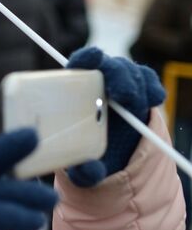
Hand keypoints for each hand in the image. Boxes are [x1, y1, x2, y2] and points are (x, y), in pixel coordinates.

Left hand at [66, 47, 165, 186]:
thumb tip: (89, 172)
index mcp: (75, 96)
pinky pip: (147, 81)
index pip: (78, 67)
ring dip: (135, 81)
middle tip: (124, 95)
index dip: (85, 58)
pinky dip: (152, 86)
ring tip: (135, 100)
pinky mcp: (139, 95)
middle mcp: (97, 87)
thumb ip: (84, 172)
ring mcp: (119, 89)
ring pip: (129, 72)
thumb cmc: (86, 162)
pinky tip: (155, 97)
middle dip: (117, 75)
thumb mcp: (81, 171)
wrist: (110, 164)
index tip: (94, 57)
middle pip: (108, 67)